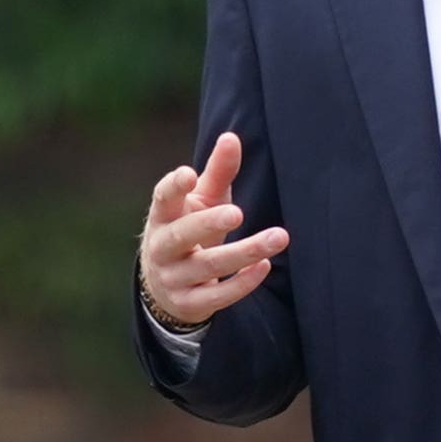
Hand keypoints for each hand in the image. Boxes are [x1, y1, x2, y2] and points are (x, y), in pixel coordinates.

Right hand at [139, 131, 287, 327]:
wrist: (165, 286)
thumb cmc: (189, 229)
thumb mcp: (200, 202)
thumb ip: (216, 173)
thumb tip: (231, 137)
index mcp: (163, 216)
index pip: (162, 198)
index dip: (173, 187)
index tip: (189, 174)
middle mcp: (162, 247)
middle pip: (181, 236)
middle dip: (208, 224)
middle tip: (237, 213)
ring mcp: (173, 278)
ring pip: (207, 267)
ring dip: (244, 253)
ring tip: (278, 237)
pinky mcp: (189, 304)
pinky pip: (216, 296)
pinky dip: (242, 283)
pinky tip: (265, 265)